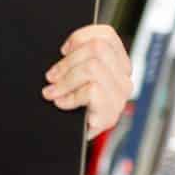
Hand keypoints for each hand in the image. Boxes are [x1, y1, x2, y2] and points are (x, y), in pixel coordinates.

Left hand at [43, 24, 131, 138]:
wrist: (66, 140)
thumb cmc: (68, 104)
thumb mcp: (73, 75)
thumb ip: (76, 57)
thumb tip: (66, 47)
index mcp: (117, 64)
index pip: (106, 34)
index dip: (80, 37)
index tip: (63, 51)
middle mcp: (123, 78)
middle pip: (97, 48)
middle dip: (67, 61)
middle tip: (51, 76)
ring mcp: (119, 97)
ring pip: (93, 68)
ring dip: (65, 80)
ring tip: (52, 92)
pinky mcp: (111, 114)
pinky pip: (91, 91)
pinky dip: (70, 96)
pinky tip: (62, 103)